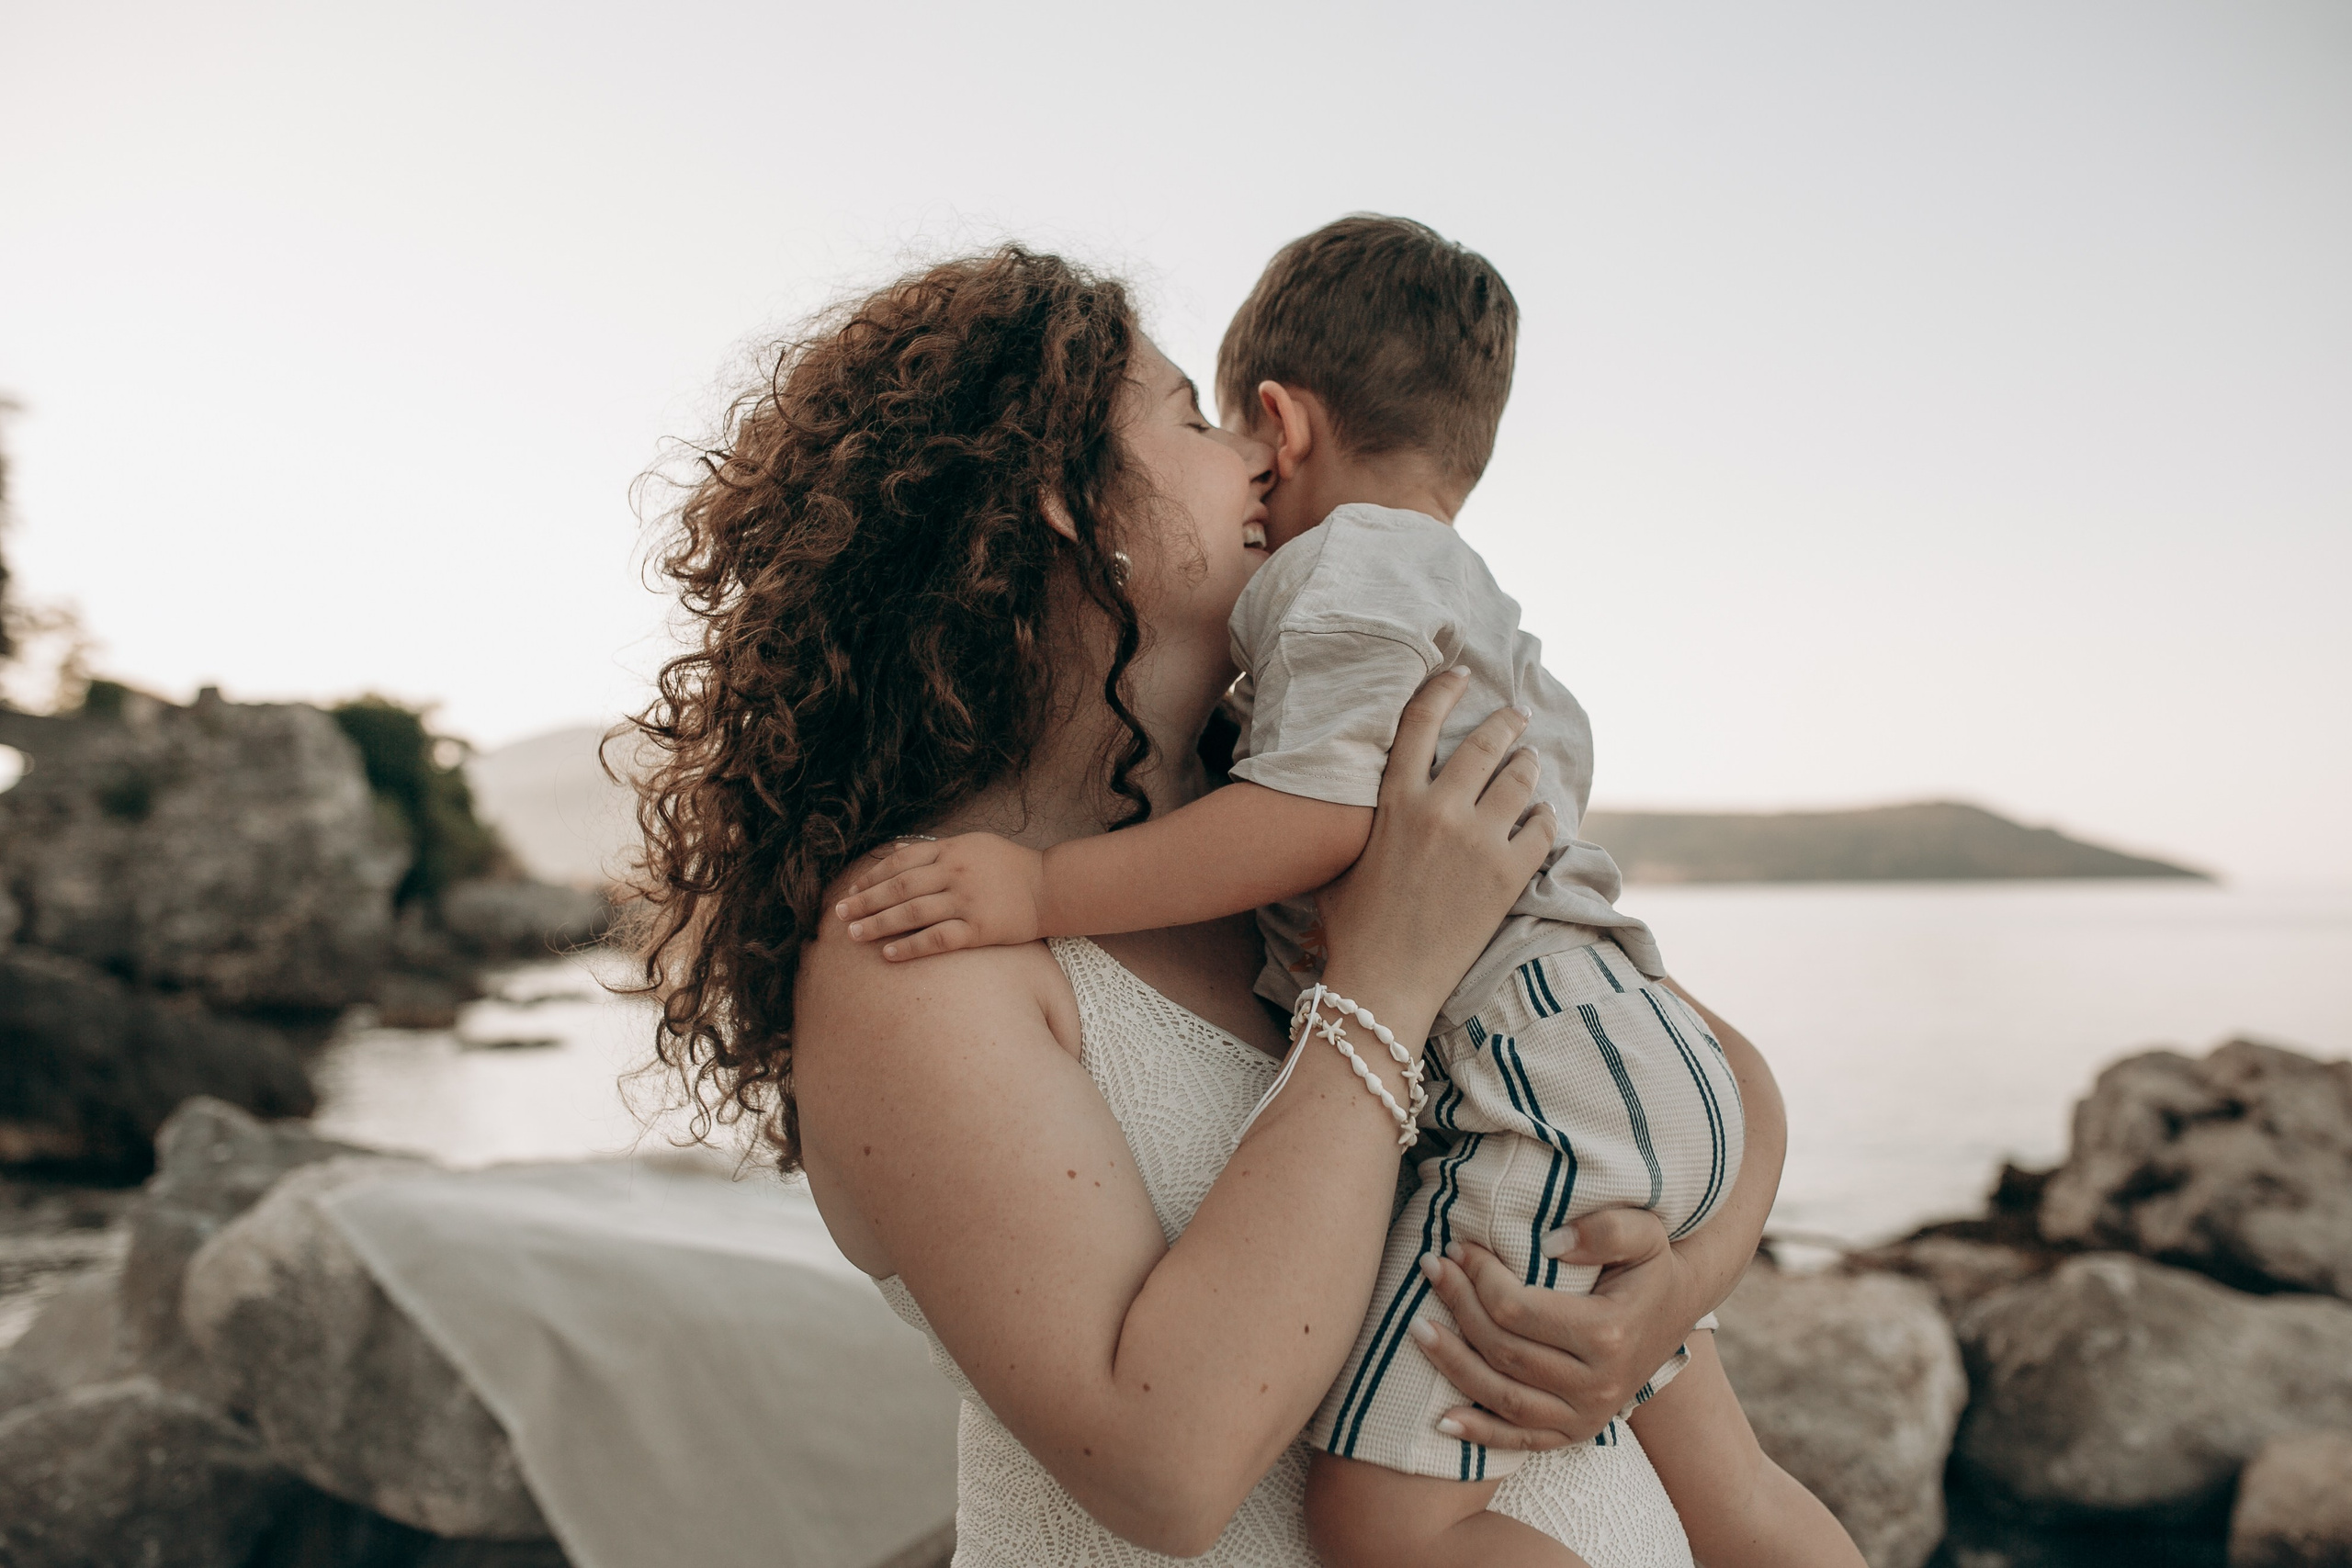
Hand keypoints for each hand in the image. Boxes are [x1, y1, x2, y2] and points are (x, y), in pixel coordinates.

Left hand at [834, 833, 1048, 959]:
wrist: (1050, 888)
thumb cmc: (1009, 865)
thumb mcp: (972, 844)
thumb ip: (934, 848)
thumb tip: (894, 851)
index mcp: (950, 849)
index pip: (900, 862)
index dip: (872, 877)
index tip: (851, 892)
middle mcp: (954, 873)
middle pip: (899, 888)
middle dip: (865, 902)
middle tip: (839, 915)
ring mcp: (966, 901)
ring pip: (912, 913)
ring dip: (878, 924)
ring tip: (854, 935)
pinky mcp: (978, 929)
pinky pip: (937, 939)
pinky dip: (910, 947)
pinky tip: (889, 955)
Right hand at [1312, 668, 1555, 1014]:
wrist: (1386, 981)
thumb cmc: (1354, 927)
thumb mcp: (1341, 860)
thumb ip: (1356, 823)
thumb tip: (1348, 804)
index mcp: (1394, 802)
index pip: (1420, 723)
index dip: (1443, 690)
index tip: (1461, 675)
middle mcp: (1438, 811)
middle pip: (1484, 744)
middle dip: (1506, 722)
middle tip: (1517, 714)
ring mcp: (1478, 842)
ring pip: (1519, 780)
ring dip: (1527, 765)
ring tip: (1530, 761)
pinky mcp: (1508, 875)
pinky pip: (1542, 828)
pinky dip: (1545, 817)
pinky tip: (1541, 817)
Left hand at [1408, 1208, 1713, 1449]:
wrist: (1677, 1306)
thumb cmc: (1650, 1262)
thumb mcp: (1643, 1231)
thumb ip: (1605, 1229)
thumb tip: (1552, 1243)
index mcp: (1610, 1334)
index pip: (1519, 1310)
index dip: (1479, 1278)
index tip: (1457, 1248)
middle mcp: (1599, 1384)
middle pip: (1504, 1351)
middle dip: (1458, 1308)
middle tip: (1431, 1269)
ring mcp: (1588, 1414)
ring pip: (1503, 1398)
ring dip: (1452, 1365)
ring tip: (1416, 1327)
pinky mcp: (1578, 1432)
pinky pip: (1522, 1441)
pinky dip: (1480, 1435)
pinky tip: (1442, 1420)